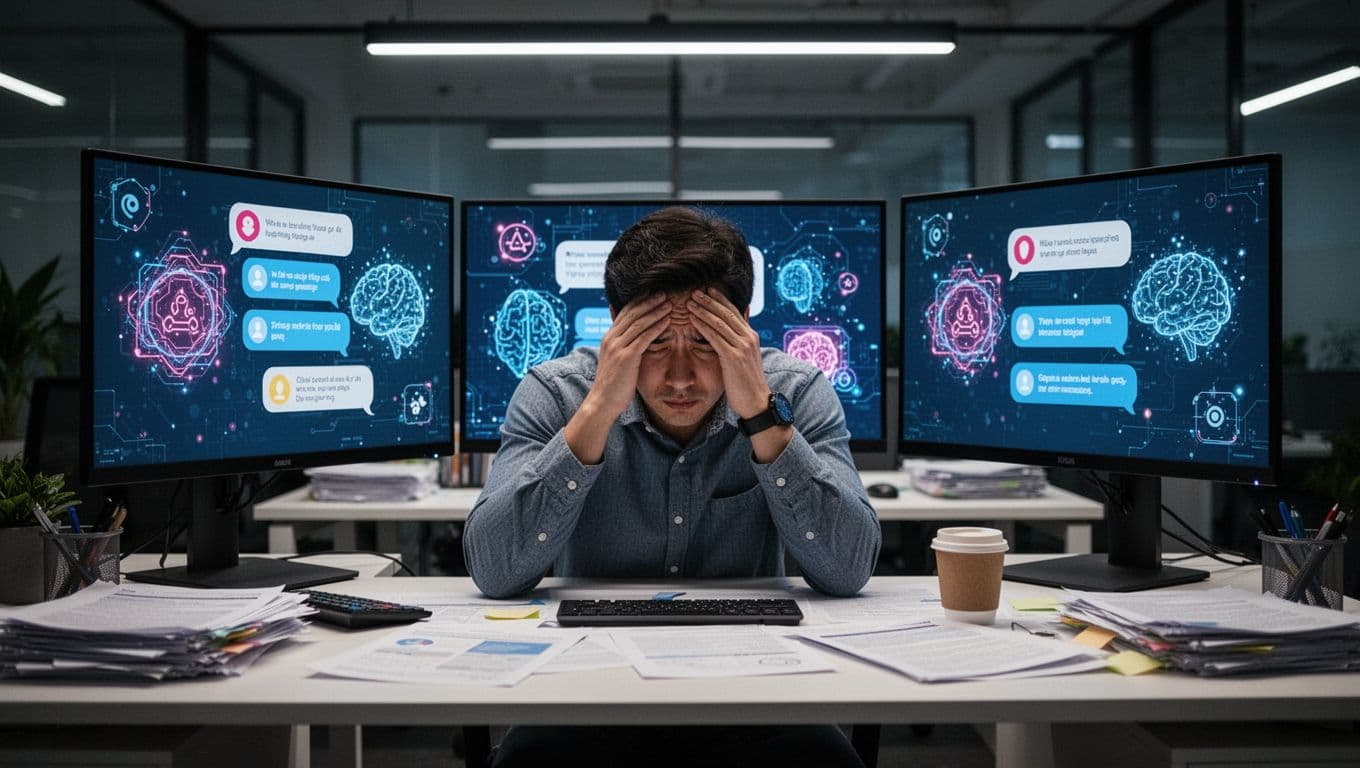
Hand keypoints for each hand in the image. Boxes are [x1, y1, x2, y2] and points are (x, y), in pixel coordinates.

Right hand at [587, 293, 671, 417]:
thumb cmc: (613, 384)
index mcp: (608, 338)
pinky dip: (656, 327)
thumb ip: (624, 347)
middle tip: (664, 293)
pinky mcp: (626, 357)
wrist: (603, 402)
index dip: (640, 302)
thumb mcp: (616, 361)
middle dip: (649, 302)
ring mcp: (617, 347)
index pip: (625, 313)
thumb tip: (636, 340)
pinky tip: (667, 321)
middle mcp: (611, 339)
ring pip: (639, 323)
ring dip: (656, 311)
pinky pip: (644, 337)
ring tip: (669, 304)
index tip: (653, 294)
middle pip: (632, 314)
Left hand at [685, 287, 769, 419]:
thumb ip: (739, 342)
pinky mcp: (733, 357)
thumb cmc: (747, 382)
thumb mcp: (745, 358)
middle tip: (695, 291)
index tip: (708, 290)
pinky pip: (715, 337)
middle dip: (710, 301)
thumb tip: (733, 331)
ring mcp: (742, 347)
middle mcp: (749, 338)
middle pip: (726, 313)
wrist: (756, 402)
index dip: (720, 300)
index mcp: (751, 336)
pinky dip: (703, 326)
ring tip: (689, 302)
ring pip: (720, 322)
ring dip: (703, 310)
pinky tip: (692, 320)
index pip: (734, 312)